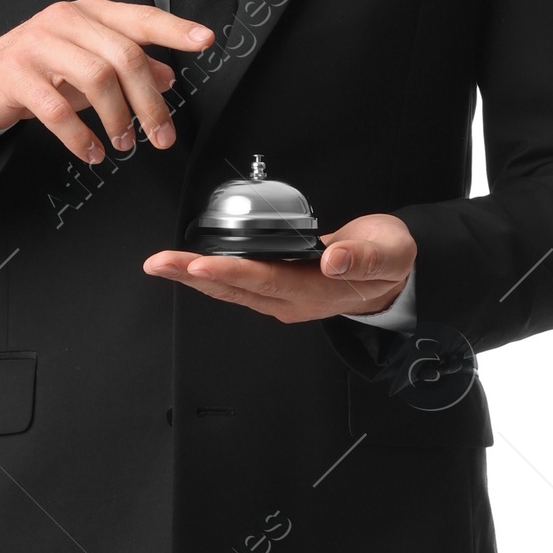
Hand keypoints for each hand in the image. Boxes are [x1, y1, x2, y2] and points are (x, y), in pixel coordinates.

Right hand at [0, 0, 214, 165]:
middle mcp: (65, 21)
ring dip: (117, 119)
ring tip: (123, 142)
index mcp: (89, 14)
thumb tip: (169, 77)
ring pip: (96, 78)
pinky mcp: (14, 73)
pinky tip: (91, 151)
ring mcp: (37, 44)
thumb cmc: (38, 69)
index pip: (139, 17)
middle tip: (161, 135)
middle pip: (124, 56)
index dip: (173, 29)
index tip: (204, 40)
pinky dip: (80, 137)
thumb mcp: (87, 64)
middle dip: (149, 102)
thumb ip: (127, 67)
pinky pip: (56, 109)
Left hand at [143, 213, 416, 322]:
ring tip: (161, 264)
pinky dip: (208, 275)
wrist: (393, 277)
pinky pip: (236, 284)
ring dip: (193, 277)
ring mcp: (283, 297)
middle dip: (193, 276)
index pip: (267, 281)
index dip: (233, 272)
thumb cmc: (390, 261)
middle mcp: (293, 300)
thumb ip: (365, 257)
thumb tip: (334, 259)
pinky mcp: (277, 288)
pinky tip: (188, 267)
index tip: (202, 264)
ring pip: (230, 289)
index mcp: (317, 291)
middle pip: (236, 289)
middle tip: (159, 263)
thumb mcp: (390, 253)